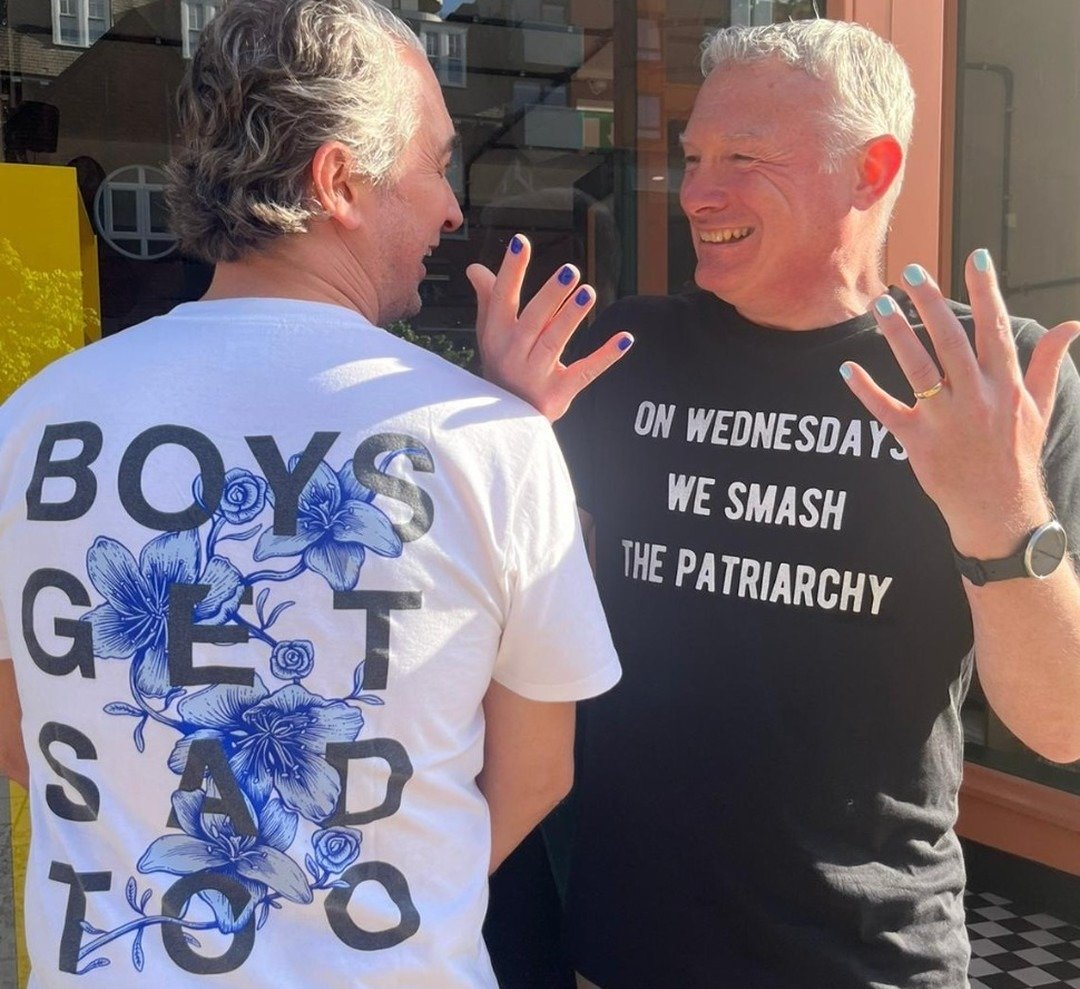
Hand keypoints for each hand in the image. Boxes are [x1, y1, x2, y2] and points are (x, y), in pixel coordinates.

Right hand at [466, 233, 632, 421]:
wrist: (506, 421)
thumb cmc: (501, 367)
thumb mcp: (490, 335)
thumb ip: (488, 299)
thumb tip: (476, 268)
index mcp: (496, 336)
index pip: (502, 298)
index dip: (511, 271)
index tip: (521, 242)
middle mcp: (513, 354)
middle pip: (534, 320)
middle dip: (551, 295)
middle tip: (570, 271)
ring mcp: (535, 376)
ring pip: (554, 343)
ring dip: (571, 317)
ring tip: (588, 293)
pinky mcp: (558, 394)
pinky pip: (584, 372)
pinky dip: (605, 357)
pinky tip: (625, 339)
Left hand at [840, 250, 1079, 558]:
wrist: (999, 512)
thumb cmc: (1017, 457)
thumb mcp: (1040, 409)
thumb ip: (1048, 364)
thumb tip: (1071, 325)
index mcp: (1006, 387)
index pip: (996, 329)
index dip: (988, 291)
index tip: (977, 256)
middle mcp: (977, 399)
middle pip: (951, 342)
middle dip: (932, 304)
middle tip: (912, 272)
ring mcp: (946, 421)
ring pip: (919, 370)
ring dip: (899, 336)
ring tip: (881, 306)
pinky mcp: (918, 443)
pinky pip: (887, 412)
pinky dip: (867, 391)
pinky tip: (848, 369)